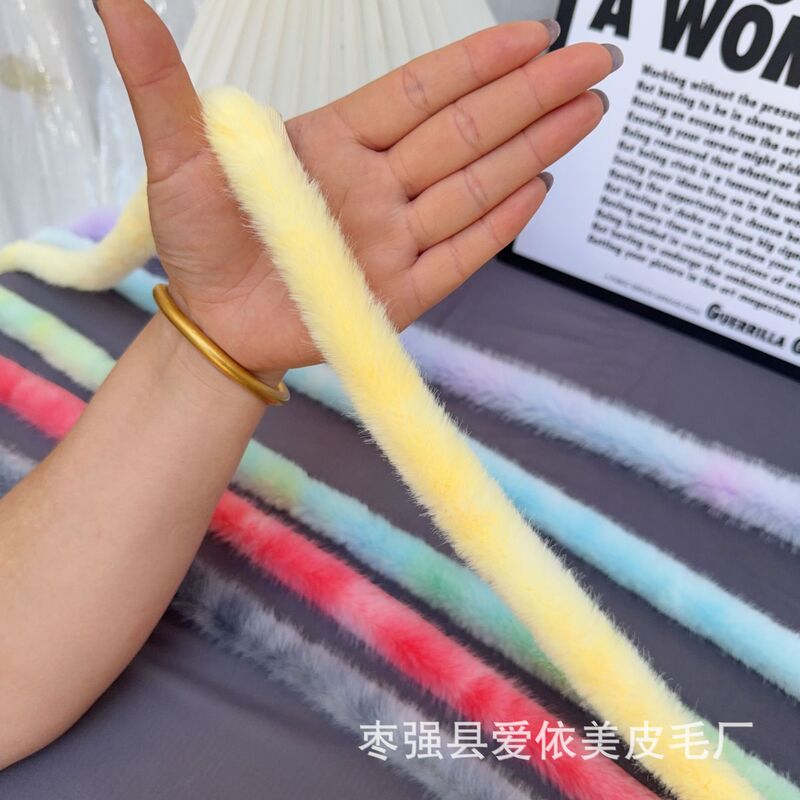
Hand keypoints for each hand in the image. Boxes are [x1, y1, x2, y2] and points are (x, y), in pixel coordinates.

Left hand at [98, 1, 618, 381]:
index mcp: (336, 144)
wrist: (212, 326)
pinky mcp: (399, 295)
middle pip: (467, 132)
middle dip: (533, 95)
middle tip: (597, 59)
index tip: (535, 32)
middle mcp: (377, 186)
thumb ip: (162, 82)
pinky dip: (498, 224)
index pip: (422, 93)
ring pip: (474, 186)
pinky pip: (458, 255)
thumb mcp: (174, 157)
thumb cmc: (197, 242)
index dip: (480, 61)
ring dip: (533, 148)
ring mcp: (394, 241)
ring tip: (588, 111)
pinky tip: (539, 189)